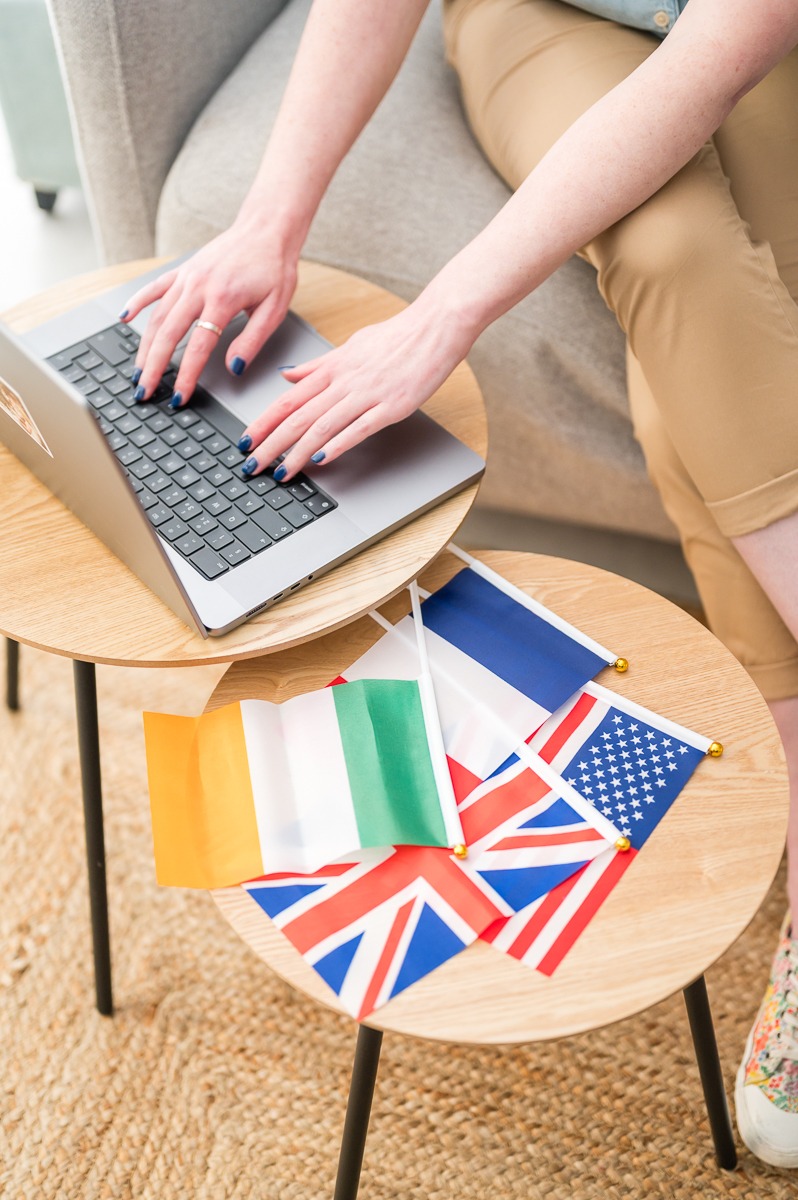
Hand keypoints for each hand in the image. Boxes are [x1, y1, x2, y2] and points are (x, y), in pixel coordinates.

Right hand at [119, 223, 298, 406]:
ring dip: (144, 345)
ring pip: (157, 315)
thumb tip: (234, 368)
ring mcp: (187, 276)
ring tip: (137, 370)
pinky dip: (138, 302)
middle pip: (167, 334)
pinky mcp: (184, 269)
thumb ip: (252, 340)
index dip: (186, 375)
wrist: (267, 228)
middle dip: (153, 366)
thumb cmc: (274, 267)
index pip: (198, 347)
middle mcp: (198, 286)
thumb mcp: (274, 308)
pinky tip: (124, 318)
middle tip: (143, 391)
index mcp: (222, 299)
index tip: (178, 396)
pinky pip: (155, 287)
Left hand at [236, 300, 469, 482]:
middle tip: (251, 466)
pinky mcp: (391, 407)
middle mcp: (343, 382)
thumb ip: (317, 366)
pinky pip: (358, 428)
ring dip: (296, 453)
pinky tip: (320, 460)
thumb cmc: (396, 337)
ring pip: (322, 426)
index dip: (263, 423)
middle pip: (297, 417)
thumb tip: (288, 375)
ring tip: (280, 473)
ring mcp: (366, 395)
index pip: (286, 400)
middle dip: (270, 445)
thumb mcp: (348, 347)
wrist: (434, 327)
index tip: (246, 441)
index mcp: (331, 369)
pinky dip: (336, 444)